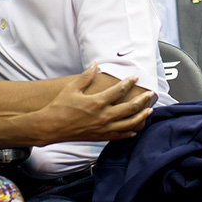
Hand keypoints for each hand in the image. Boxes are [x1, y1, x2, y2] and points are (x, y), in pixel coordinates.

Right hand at [33, 63, 155, 142]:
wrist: (51, 127)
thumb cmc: (60, 107)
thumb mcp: (72, 88)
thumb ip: (86, 76)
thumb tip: (95, 64)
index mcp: (97, 102)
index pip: (119, 90)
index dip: (129, 82)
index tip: (135, 77)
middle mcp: (103, 116)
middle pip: (130, 108)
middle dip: (142, 100)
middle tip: (150, 94)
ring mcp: (103, 128)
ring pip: (129, 124)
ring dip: (141, 117)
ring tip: (149, 110)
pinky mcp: (101, 137)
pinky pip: (120, 136)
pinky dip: (130, 132)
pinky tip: (136, 129)